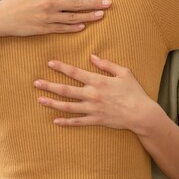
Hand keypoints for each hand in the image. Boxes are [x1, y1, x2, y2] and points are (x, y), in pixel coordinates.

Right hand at [0, 0, 111, 36]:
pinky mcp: (43, 29)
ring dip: (88, 16)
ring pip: (73, 17)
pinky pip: (62, 28)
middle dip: (94, 3)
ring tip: (101, 15)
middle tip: (108, 3)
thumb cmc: (17, 1)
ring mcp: (47, 17)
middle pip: (77, 4)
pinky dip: (73, 27)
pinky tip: (83, 26)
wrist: (1, 17)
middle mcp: (49, 3)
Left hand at [33, 55, 153, 130]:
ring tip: (40, 100)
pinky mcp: (95, 120)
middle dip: (49, 86)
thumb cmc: (134, 91)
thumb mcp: (123, 72)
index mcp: (98, 81)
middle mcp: (92, 95)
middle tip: (36, 83)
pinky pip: (77, 122)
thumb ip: (106, 64)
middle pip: (66, 90)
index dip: (61, 67)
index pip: (75, 72)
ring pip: (68, 106)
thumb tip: (92, 56)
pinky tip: (55, 121)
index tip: (50, 63)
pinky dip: (66, 122)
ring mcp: (92, 109)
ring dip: (52, 103)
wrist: (141, 114)